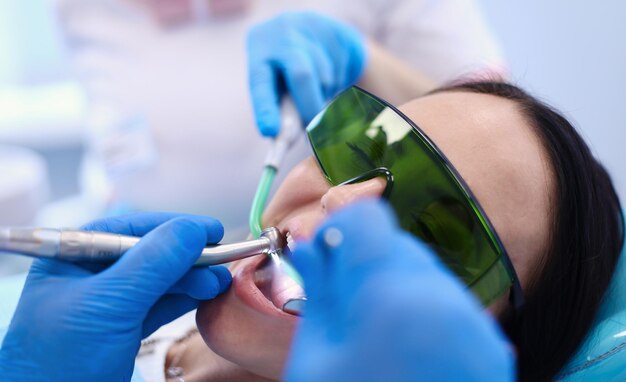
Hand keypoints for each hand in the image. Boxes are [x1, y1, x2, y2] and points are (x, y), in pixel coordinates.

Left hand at [0, 213, 231, 381]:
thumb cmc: (59, 363)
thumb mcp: (110, 304)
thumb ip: (154, 263)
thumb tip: (195, 229)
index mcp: (74, 256)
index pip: (132, 228)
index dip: (174, 227)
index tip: (213, 231)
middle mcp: (91, 275)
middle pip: (150, 253)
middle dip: (187, 258)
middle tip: (221, 265)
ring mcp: (107, 304)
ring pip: (159, 281)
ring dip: (191, 280)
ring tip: (218, 284)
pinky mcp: (122, 330)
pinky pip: (159, 305)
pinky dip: (183, 300)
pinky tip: (203, 297)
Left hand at [247, 11, 366, 136]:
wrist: (316, 33)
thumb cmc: (288, 70)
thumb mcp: (276, 83)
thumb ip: (279, 107)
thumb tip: (283, 137)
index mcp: (259, 49)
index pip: (261, 82)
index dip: (265, 108)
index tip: (270, 132)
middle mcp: (281, 32)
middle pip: (301, 74)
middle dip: (309, 105)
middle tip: (314, 124)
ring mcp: (310, 27)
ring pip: (325, 75)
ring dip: (323, 93)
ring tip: (318, 92)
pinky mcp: (335, 30)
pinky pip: (341, 67)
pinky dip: (337, 81)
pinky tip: (330, 74)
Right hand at [285, 201, 513, 381]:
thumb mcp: (316, 360)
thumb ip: (319, 291)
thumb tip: (312, 246)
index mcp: (396, 299)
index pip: (367, 220)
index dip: (338, 231)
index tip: (326, 255)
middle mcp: (448, 303)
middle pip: (397, 244)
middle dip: (364, 264)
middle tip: (344, 306)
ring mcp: (476, 327)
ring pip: (424, 271)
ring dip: (392, 287)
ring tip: (374, 337)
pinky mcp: (490, 347)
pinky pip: (448, 303)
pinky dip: (421, 311)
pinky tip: (402, 348)